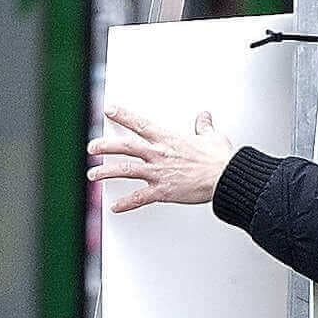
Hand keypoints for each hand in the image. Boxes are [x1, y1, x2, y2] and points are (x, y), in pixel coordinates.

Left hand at [86, 105, 235, 210]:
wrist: (224, 178)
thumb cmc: (220, 159)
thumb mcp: (212, 137)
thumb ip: (203, 126)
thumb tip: (204, 117)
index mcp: (168, 139)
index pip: (139, 124)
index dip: (122, 115)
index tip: (109, 110)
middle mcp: (158, 154)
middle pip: (124, 146)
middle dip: (104, 146)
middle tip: (92, 147)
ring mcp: (158, 173)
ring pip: (125, 170)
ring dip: (106, 172)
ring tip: (92, 174)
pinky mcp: (163, 192)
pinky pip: (139, 198)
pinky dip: (125, 204)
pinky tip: (114, 207)